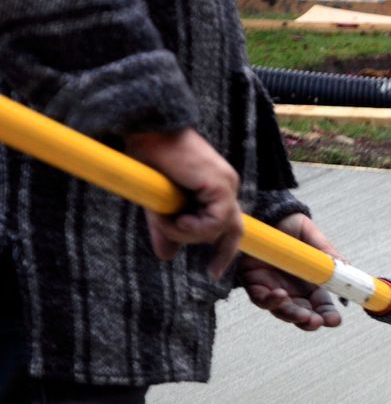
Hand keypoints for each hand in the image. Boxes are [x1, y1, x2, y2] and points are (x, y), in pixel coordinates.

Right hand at [125, 129, 244, 276]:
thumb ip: (166, 228)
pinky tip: (173, 218)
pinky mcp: (219, 185)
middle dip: (224, 253)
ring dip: (187, 233)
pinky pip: (213, 221)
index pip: (228, 223)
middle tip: (212, 273)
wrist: (143, 131)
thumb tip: (166, 256)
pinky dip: (191, 227)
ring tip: (164, 219)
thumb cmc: (146, 160)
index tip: (213, 270)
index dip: (224, 248)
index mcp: (215, 188)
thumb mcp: (158, 204)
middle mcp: (225, 186)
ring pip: (218, 229)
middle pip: (234, 229)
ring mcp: (225, 184)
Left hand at [238, 214, 343, 331]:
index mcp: (310, 283)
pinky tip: (280, 295)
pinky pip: (260, 298)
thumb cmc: (289, 225)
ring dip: (293, 316)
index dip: (328, 316)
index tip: (334, 320)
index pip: (321, 306)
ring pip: (282, 311)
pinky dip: (270, 301)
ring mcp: (272, 287)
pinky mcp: (253, 282)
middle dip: (310, 322)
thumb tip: (344, 267)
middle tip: (318, 321)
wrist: (264, 212)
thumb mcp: (312, 236)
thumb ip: (327, 253)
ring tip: (304, 316)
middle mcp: (292, 289)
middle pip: (303, 314)